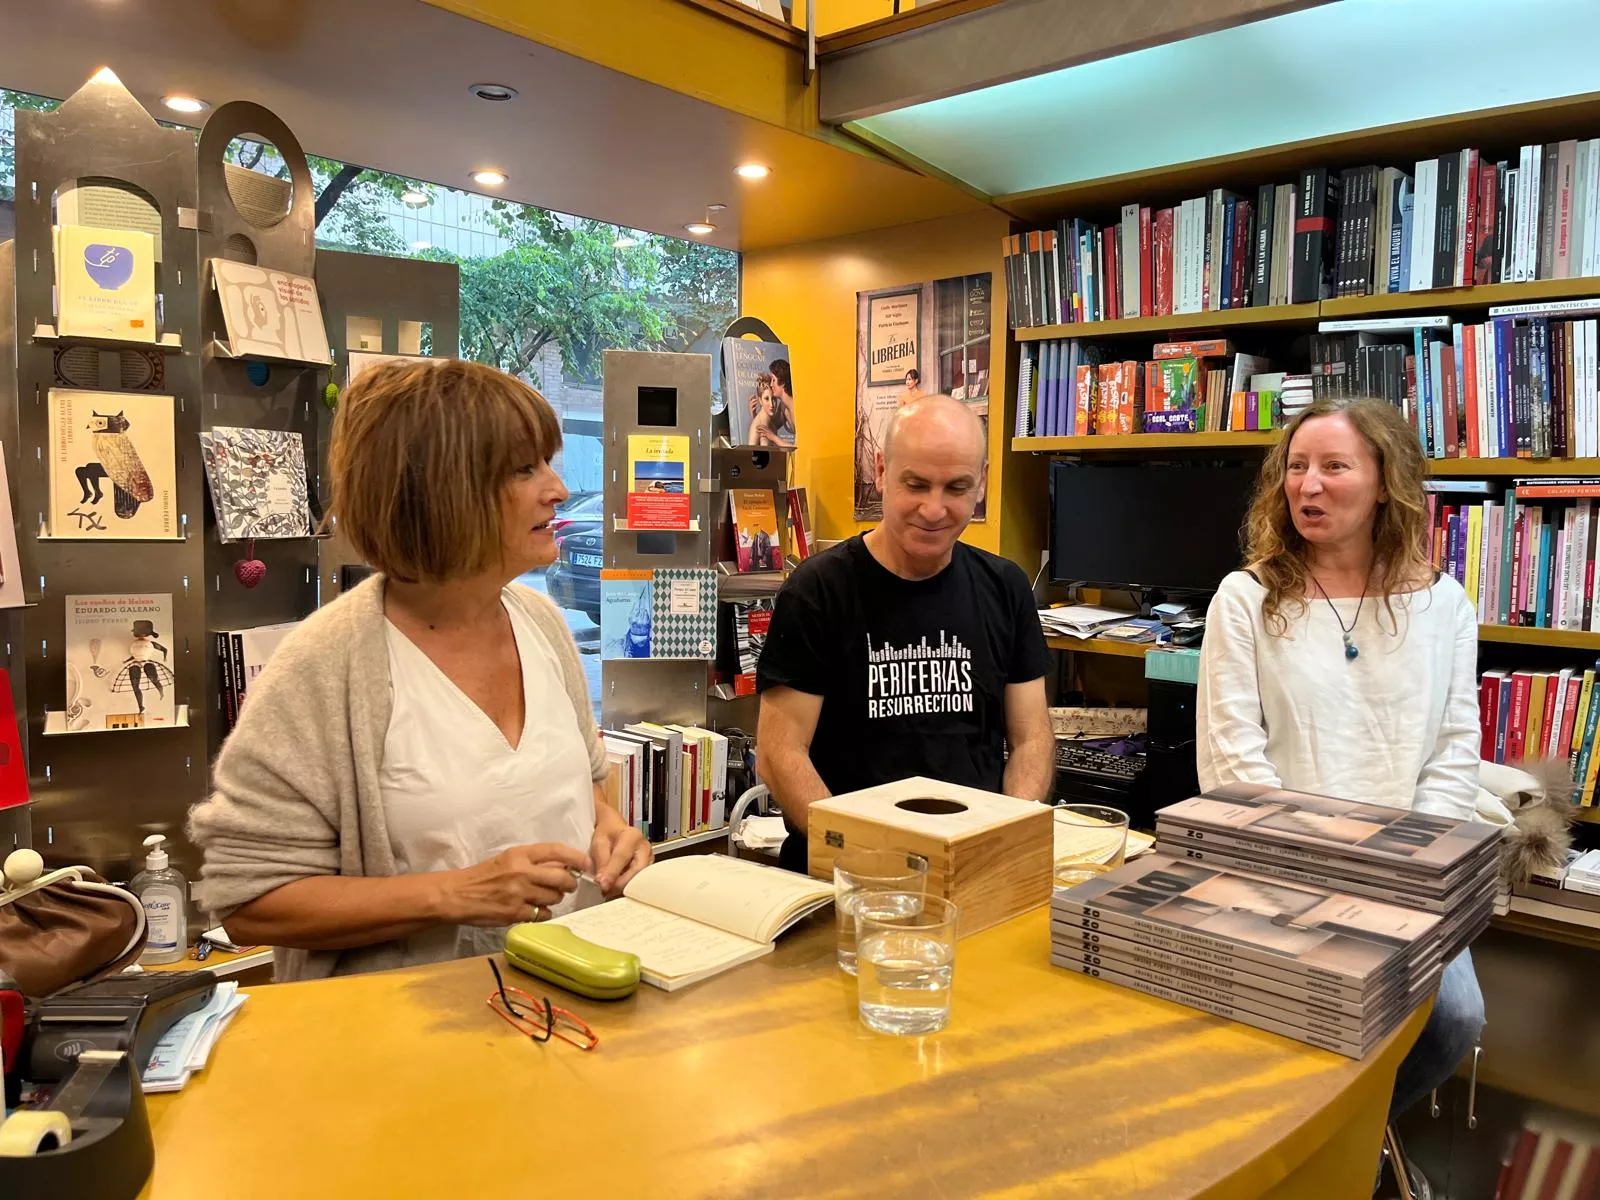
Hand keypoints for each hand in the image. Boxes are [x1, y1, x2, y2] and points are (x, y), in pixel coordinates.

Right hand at [444, 843, 591, 926]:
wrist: (457, 894)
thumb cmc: (484, 875)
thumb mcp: (508, 859)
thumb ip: (533, 861)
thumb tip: (563, 865)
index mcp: (520, 854)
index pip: (557, 850)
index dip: (577, 857)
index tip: (587, 864)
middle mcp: (522, 871)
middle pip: (562, 877)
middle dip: (570, 883)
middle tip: (567, 885)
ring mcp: (519, 893)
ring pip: (554, 897)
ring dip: (554, 899)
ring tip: (543, 897)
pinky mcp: (515, 913)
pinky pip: (542, 914)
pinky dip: (542, 914)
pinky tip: (534, 910)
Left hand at [590, 811, 652, 897]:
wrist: (615, 830)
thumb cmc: (608, 834)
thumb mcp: (599, 843)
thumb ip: (601, 861)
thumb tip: (603, 881)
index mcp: (632, 836)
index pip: (622, 857)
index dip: (612, 873)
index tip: (602, 885)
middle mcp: (645, 847)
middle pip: (636, 871)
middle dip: (620, 884)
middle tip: (605, 890)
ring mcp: (649, 859)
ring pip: (639, 879)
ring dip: (623, 886)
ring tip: (609, 888)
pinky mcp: (648, 868)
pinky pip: (639, 881)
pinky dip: (627, 886)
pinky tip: (616, 886)